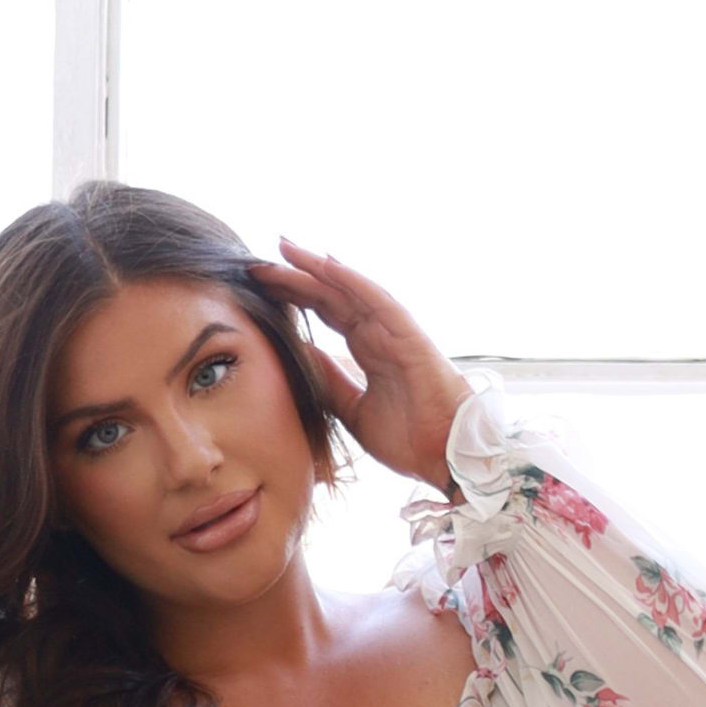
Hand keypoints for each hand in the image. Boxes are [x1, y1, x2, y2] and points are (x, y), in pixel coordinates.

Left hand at [256, 243, 465, 494]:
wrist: (446, 457)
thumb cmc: (410, 437)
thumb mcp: (353, 410)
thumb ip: (330, 381)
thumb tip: (301, 355)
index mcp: (368, 350)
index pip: (326, 313)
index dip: (296, 296)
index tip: (262, 284)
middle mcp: (380, 334)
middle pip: (331, 296)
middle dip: (295, 277)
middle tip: (259, 262)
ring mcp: (394, 332)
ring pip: (349, 290)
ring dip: (317, 269)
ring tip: (285, 249)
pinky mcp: (408, 336)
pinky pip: (377, 301)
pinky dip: (352, 281)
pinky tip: (326, 265)